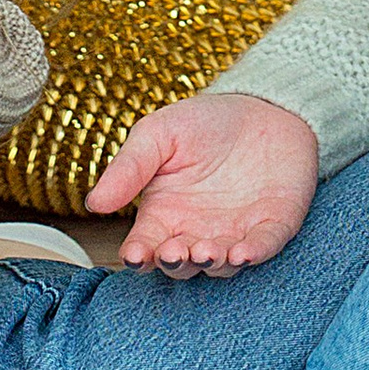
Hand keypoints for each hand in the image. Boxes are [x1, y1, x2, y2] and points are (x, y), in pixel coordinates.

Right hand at [86, 89, 319, 273]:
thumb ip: (129, 168)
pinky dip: (255, 253)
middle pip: (182, 264)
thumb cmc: (205, 122)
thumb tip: (95, 203)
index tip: (135, 255)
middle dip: (177, 264)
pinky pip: (264, 247)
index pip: (146, 247)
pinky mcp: (273, 226)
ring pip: (221, 264)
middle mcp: (197, 232)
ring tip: (207, 252)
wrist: (264, 104)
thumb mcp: (158, 134)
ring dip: (214, 263)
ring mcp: (236, 233)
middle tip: (176, 253)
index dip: (139, 256)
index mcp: (164, 215)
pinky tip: (245, 252)